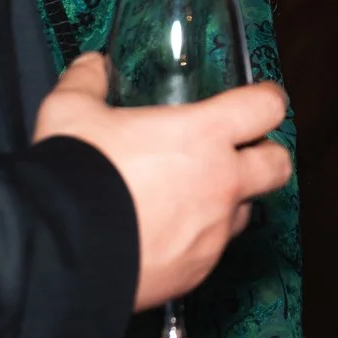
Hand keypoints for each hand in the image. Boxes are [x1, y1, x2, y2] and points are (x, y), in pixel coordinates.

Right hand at [34, 55, 293, 310]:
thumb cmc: (75, 175)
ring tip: (189, 198)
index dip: (266, 101)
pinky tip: (163, 236)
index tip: (257, 102)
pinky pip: (211, 252)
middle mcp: (221, 183)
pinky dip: (196, 242)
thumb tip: (91, 65)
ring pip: (244, 213)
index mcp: (203, 135)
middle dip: (266, 156)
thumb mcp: (71, 112)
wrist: (59, 252)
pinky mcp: (197, 273)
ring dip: (228, 202)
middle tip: (238, 153)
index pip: (267, 107)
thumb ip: (87, 81)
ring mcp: (213, 233)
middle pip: (278, 165)